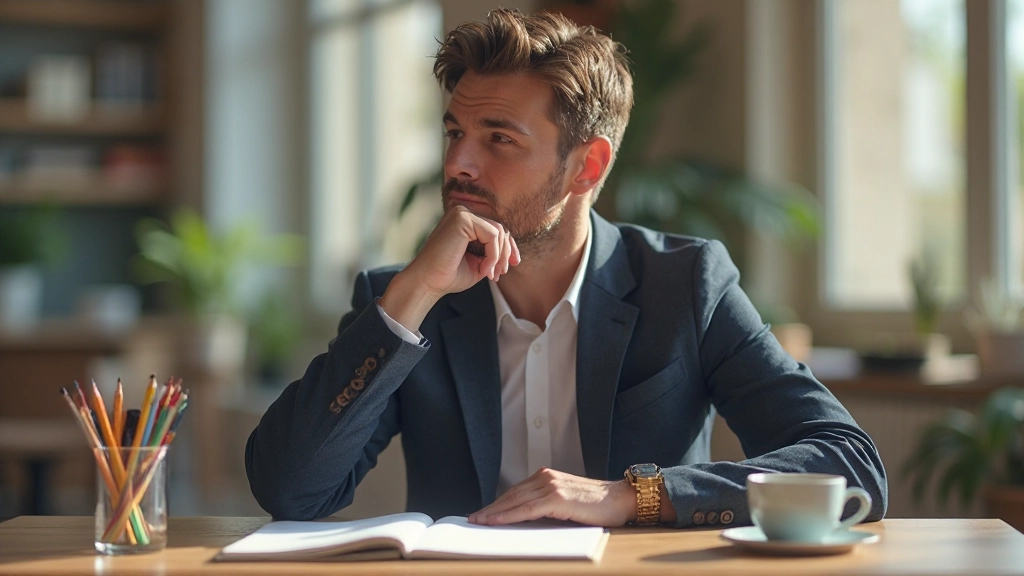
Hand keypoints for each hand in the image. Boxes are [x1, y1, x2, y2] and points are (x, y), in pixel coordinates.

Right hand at [410, 205, 519, 294]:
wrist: (427, 283)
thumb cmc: (449, 276)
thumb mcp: (478, 263)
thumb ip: (493, 252)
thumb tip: (512, 250)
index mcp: (464, 222)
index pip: (496, 228)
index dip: (509, 246)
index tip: (514, 263)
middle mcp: (462, 213)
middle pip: (500, 229)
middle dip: (505, 253)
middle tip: (498, 275)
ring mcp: (461, 213)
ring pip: (498, 231)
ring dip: (499, 256)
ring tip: (489, 274)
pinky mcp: (462, 217)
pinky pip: (492, 234)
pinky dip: (493, 254)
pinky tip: (483, 269)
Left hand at [468, 468, 635, 527]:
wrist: (620, 499)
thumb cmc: (596, 504)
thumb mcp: (566, 501)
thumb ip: (545, 505)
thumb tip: (522, 519)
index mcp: (547, 476)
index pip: (515, 491)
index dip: (497, 502)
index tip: (483, 512)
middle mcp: (546, 477)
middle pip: (511, 495)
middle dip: (490, 508)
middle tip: (473, 519)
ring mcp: (551, 487)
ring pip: (514, 502)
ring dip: (494, 513)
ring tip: (479, 522)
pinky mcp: (556, 499)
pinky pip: (526, 510)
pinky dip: (508, 516)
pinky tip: (496, 521)